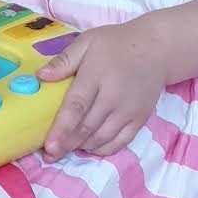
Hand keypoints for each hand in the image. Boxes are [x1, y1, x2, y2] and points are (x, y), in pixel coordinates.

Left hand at [37, 18, 167, 160]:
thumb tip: (40, 77)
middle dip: (67, 144)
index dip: (62, 128)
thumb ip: (64, 60)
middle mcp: (115, 96)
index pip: (77, 107)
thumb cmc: (116, 44)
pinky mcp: (140, 119)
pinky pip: (120, 142)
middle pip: (87, 127)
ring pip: (102, 138)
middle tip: (49, 155)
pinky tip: (89, 146)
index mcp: (97, 75)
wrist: (157, 48)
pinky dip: (102, 149)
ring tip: (66, 148)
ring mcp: (130, 110)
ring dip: (82, 147)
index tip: (48, 145)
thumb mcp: (88, 42)